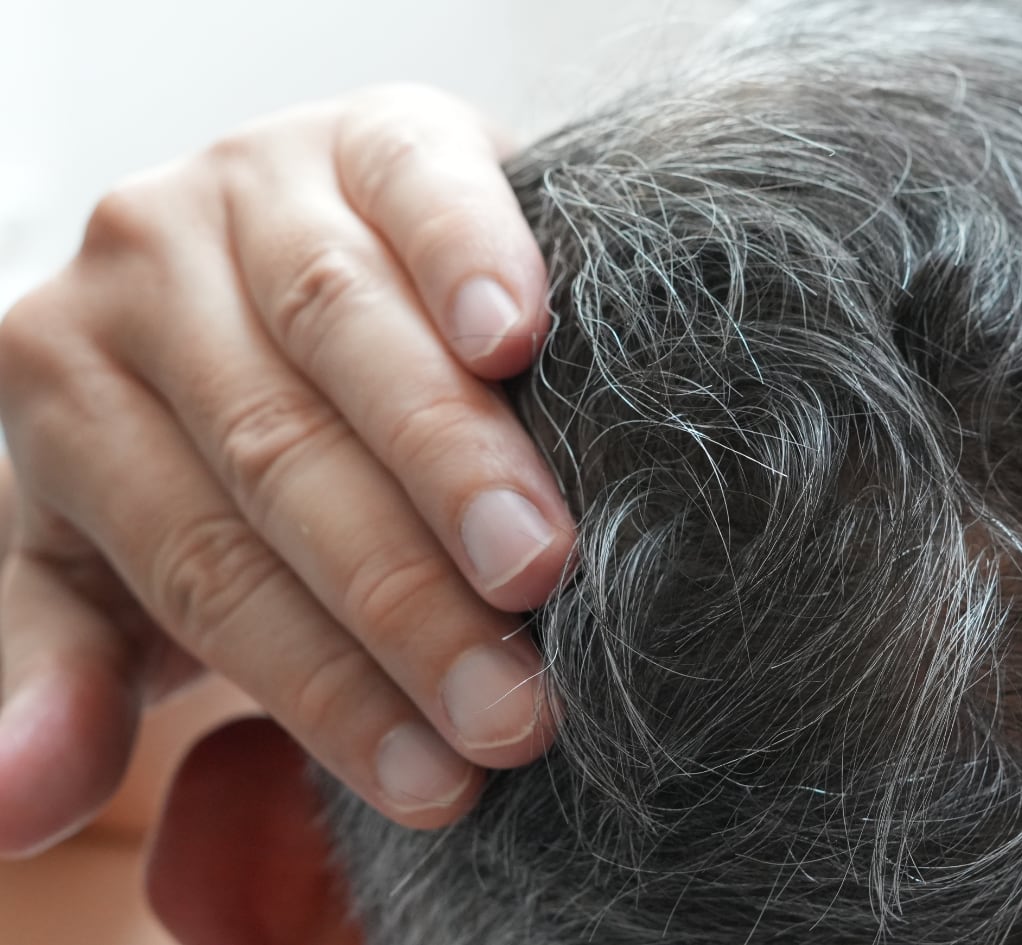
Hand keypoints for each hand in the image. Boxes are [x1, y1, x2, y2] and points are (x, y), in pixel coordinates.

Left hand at [0, 84, 569, 854]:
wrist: (297, 272)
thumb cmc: (215, 450)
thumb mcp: (111, 571)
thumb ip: (64, 673)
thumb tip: (13, 806)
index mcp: (59, 385)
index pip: (199, 565)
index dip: (323, 688)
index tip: (437, 786)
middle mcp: (140, 269)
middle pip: (273, 456)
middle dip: (399, 600)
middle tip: (510, 710)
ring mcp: (256, 183)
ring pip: (342, 332)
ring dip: (449, 460)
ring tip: (535, 568)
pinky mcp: (376, 130)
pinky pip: (418, 191)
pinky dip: (469, 259)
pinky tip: (518, 334)